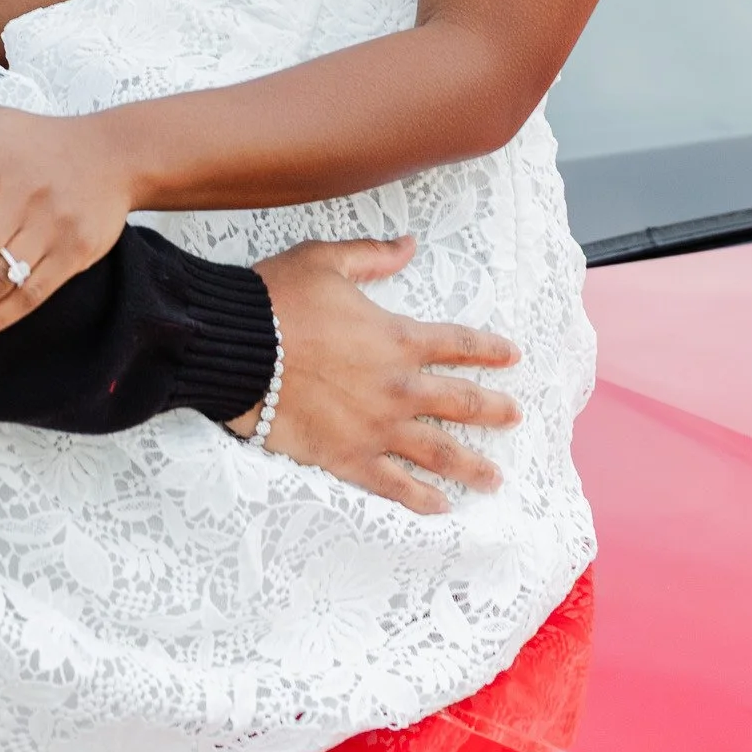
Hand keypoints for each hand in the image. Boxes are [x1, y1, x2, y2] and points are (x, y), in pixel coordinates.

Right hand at [243, 236, 520, 515]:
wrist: (236, 348)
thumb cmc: (277, 300)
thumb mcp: (325, 261)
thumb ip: (373, 256)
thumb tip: (409, 244)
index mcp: (397, 338)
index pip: (458, 344)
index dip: (488, 349)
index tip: (512, 355)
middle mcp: (398, 387)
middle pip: (461, 402)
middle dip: (493, 409)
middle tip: (515, 416)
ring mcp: (377, 427)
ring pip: (438, 451)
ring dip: (472, 465)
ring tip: (495, 478)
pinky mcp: (348, 457)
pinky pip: (393, 484)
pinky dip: (419, 498)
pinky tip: (440, 507)